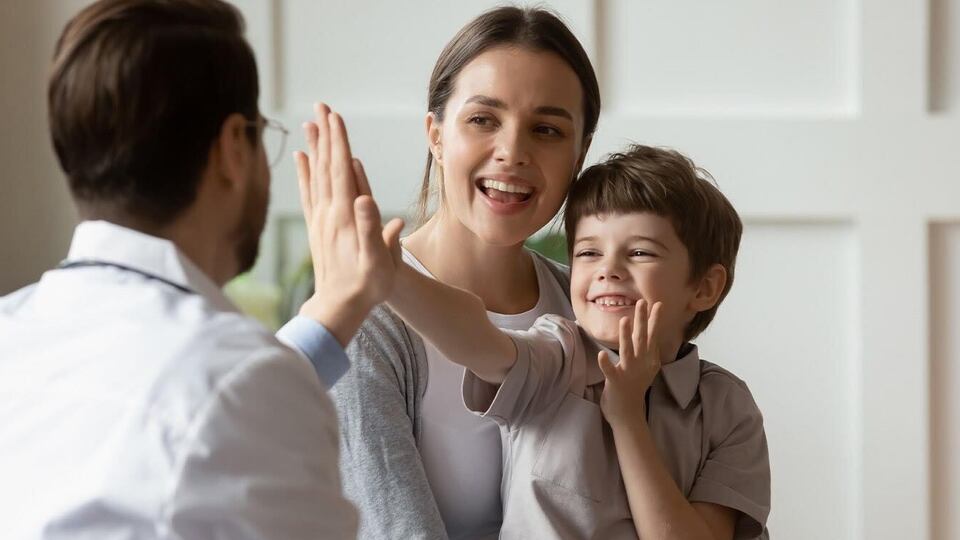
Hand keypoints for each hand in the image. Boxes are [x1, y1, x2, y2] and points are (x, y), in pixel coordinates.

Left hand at [294, 103, 403, 345]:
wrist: (338, 307)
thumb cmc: (366, 286)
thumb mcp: (379, 262)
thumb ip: (372, 230)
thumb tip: (366, 200)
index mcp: (346, 216)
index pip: (342, 170)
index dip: (339, 142)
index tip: (335, 116)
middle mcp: (330, 213)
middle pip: (327, 165)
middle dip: (325, 134)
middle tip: (321, 106)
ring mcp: (321, 219)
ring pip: (316, 175)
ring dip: (315, 147)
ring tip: (310, 123)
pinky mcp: (316, 228)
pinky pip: (308, 193)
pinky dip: (305, 173)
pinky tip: (302, 158)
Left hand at [597, 299, 662, 428]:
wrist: (628, 414)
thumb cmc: (634, 388)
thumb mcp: (645, 368)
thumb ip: (647, 351)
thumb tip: (648, 334)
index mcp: (648, 360)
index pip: (652, 336)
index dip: (654, 320)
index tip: (657, 303)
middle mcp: (642, 364)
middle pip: (642, 338)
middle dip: (642, 320)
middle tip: (642, 302)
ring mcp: (629, 373)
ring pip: (628, 351)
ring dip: (626, 336)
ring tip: (624, 320)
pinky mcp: (616, 382)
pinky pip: (610, 371)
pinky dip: (606, 363)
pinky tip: (601, 354)